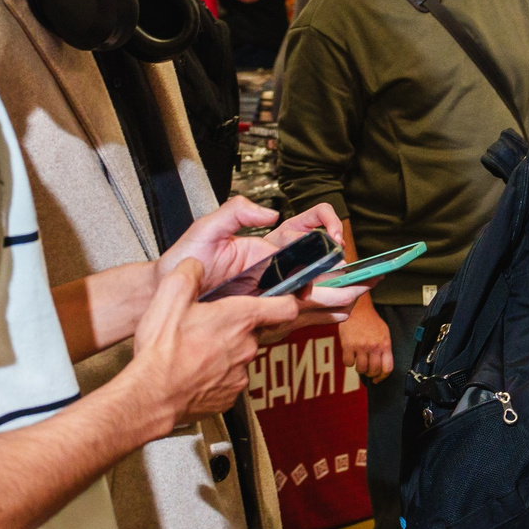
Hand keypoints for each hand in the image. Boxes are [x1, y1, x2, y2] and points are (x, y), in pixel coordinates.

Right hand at [122, 259, 298, 429]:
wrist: (151, 396)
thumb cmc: (162, 352)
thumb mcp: (169, 297)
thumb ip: (189, 273)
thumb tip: (196, 265)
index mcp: (239, 320)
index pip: (285, 307)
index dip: (285, 300)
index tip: (280, 299)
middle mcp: (246, 347)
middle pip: (256, 331)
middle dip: (236, 327)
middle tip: (209, 326)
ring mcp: (240, 374)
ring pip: (240, 356)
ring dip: (224, 351)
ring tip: (195, 350)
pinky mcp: (230, 397)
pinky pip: (229, 379)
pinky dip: (216, 374)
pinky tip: (194, 370)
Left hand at [181, 199, 363, 325]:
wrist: (164, 293)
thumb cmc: (183, 261)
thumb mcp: (208, 227)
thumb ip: (237, 211)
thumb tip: (272, 213)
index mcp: (266, 246)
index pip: (305, 230)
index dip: (324, 228)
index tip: (332, 238)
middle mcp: (273, 268)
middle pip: (316, 266)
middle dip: (342, 270)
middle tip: (364, 277)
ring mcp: (269, 291)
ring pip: (310, 291)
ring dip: (335, 294)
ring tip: (355, 298)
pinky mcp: (262, 312)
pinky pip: (293, 314)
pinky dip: (317, 316)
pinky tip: (336, 318)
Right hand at [341, 293, 392, 381]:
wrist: (358, 309)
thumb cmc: (371, 321)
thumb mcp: (384, 333)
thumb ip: (385, 348)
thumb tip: (382, 366)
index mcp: (385, 344)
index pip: (388, 368)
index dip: (382, 377)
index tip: (377, 379)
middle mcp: (374, 347)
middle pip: (373, 371)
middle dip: (370, 374)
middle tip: (367, 370)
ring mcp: (361, 346)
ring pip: (361, 369)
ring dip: (359, 369)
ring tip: (359, 362)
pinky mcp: (348, 345)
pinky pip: (348, 363)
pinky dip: (349, 362)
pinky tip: (350, 356)